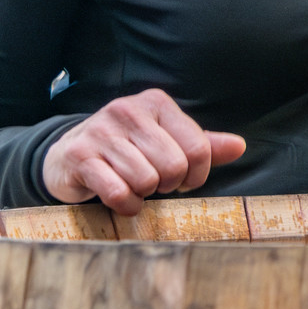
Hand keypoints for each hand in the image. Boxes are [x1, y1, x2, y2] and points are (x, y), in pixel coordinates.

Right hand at [42, 89, 245, 216]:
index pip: (198, 147)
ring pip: (146, 179)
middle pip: (173, 165)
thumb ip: (203, 145)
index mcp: (156, 103)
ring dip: (145, 194)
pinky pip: (118, 192)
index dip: (197, 175)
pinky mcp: (80, 157)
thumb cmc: (127, 149)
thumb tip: (240, 147)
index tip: (184, 181)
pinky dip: (127, 205)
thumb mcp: (166, 140)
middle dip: (169, 184)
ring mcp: (101, 132)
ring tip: (137, 186)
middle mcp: (128, 111)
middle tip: (157, 184)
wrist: (67, 154)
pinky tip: (124, 201)